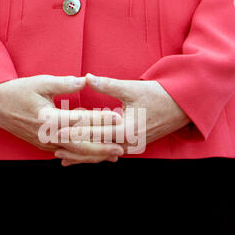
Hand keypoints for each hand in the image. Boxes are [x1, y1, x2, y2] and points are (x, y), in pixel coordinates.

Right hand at [0, 75, 123, 157]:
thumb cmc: (18, 91)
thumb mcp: (41, 83)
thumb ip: (64, 84)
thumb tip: (85, 80)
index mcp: (50, 119)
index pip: (81, 121)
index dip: (101, 120)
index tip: (118, 118)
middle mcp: (48, 135)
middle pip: (80, 145)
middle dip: (101, 148)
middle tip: (120, 149)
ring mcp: (45, 143)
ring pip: (74, 153)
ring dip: (93, 156)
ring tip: (111, 157)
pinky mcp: (43, 145)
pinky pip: (65, 153)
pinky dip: (81, 155)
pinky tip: (92, 157)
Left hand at [55, 73, 190, 163]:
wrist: (182, 107)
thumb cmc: (159, 95)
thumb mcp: (132, 89)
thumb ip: (108, 85)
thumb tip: (86, 77)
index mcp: (127, 129)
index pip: (95, 132)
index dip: (74, 131)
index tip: (56, 130)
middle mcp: (128, 143)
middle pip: (95, 148)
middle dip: (74, 149)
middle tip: (52, 148)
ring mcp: (131, 147)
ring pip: (101, 153)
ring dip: (82, 155)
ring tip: (61, 157)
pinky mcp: (131, 146)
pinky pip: (109, 152)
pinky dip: (94, 154)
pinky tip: (82, 156)